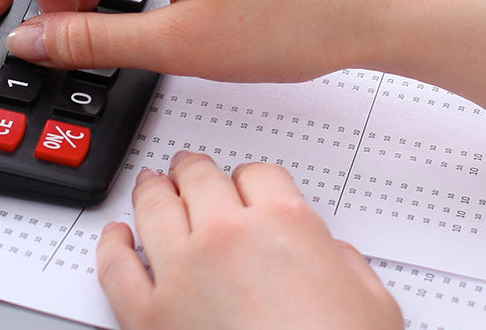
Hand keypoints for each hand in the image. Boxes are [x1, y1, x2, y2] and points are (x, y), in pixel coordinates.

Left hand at [97, 153, 398, 329]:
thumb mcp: (373, 303)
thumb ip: (347, 265)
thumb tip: (333, 258)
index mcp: (285, 224)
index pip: (258, 174)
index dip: (251, 178)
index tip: (246, 185)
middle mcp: (227, 237)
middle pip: (200, 179)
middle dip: (195, 171)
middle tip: (190, 170)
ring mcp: (181, 273)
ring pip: (154, 208)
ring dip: (153, 191)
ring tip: (152, 186)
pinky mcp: (147, 317)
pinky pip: (116, 267)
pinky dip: (111, 245)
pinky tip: (116, 238)